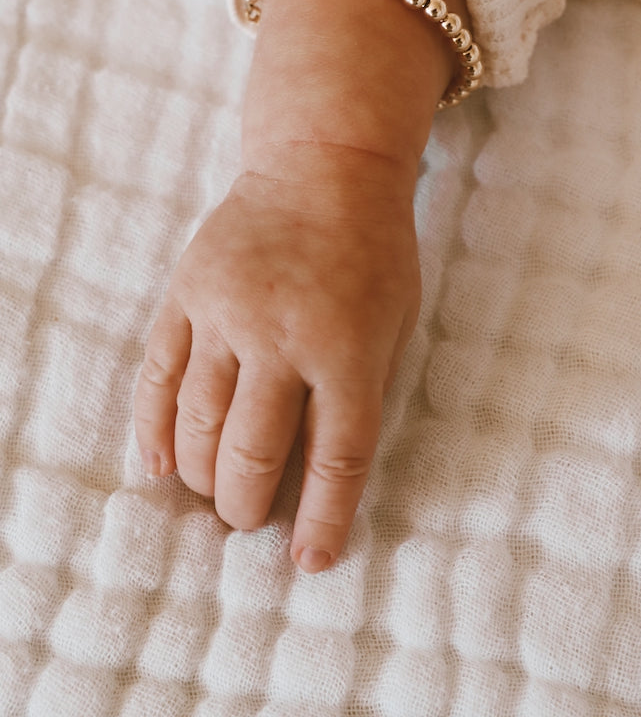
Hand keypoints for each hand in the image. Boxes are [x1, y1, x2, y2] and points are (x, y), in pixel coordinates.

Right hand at [134, 142, 420, 570]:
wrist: (323, 168)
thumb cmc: (374, 252)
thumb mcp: (397, 323)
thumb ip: (364, 393)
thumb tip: (322, 473)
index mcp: (348, 349)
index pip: (335, 457)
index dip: (322, 519)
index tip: (309, 561)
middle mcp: (283, 336)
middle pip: (254, 451)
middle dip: (246, 505)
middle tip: (248, 520)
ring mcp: (227, 313)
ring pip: (198, 423)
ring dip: (203, 476)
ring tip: (214, 495)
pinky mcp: (188, 293)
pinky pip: (158, 375)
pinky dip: (155, 429)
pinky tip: (162, 464)